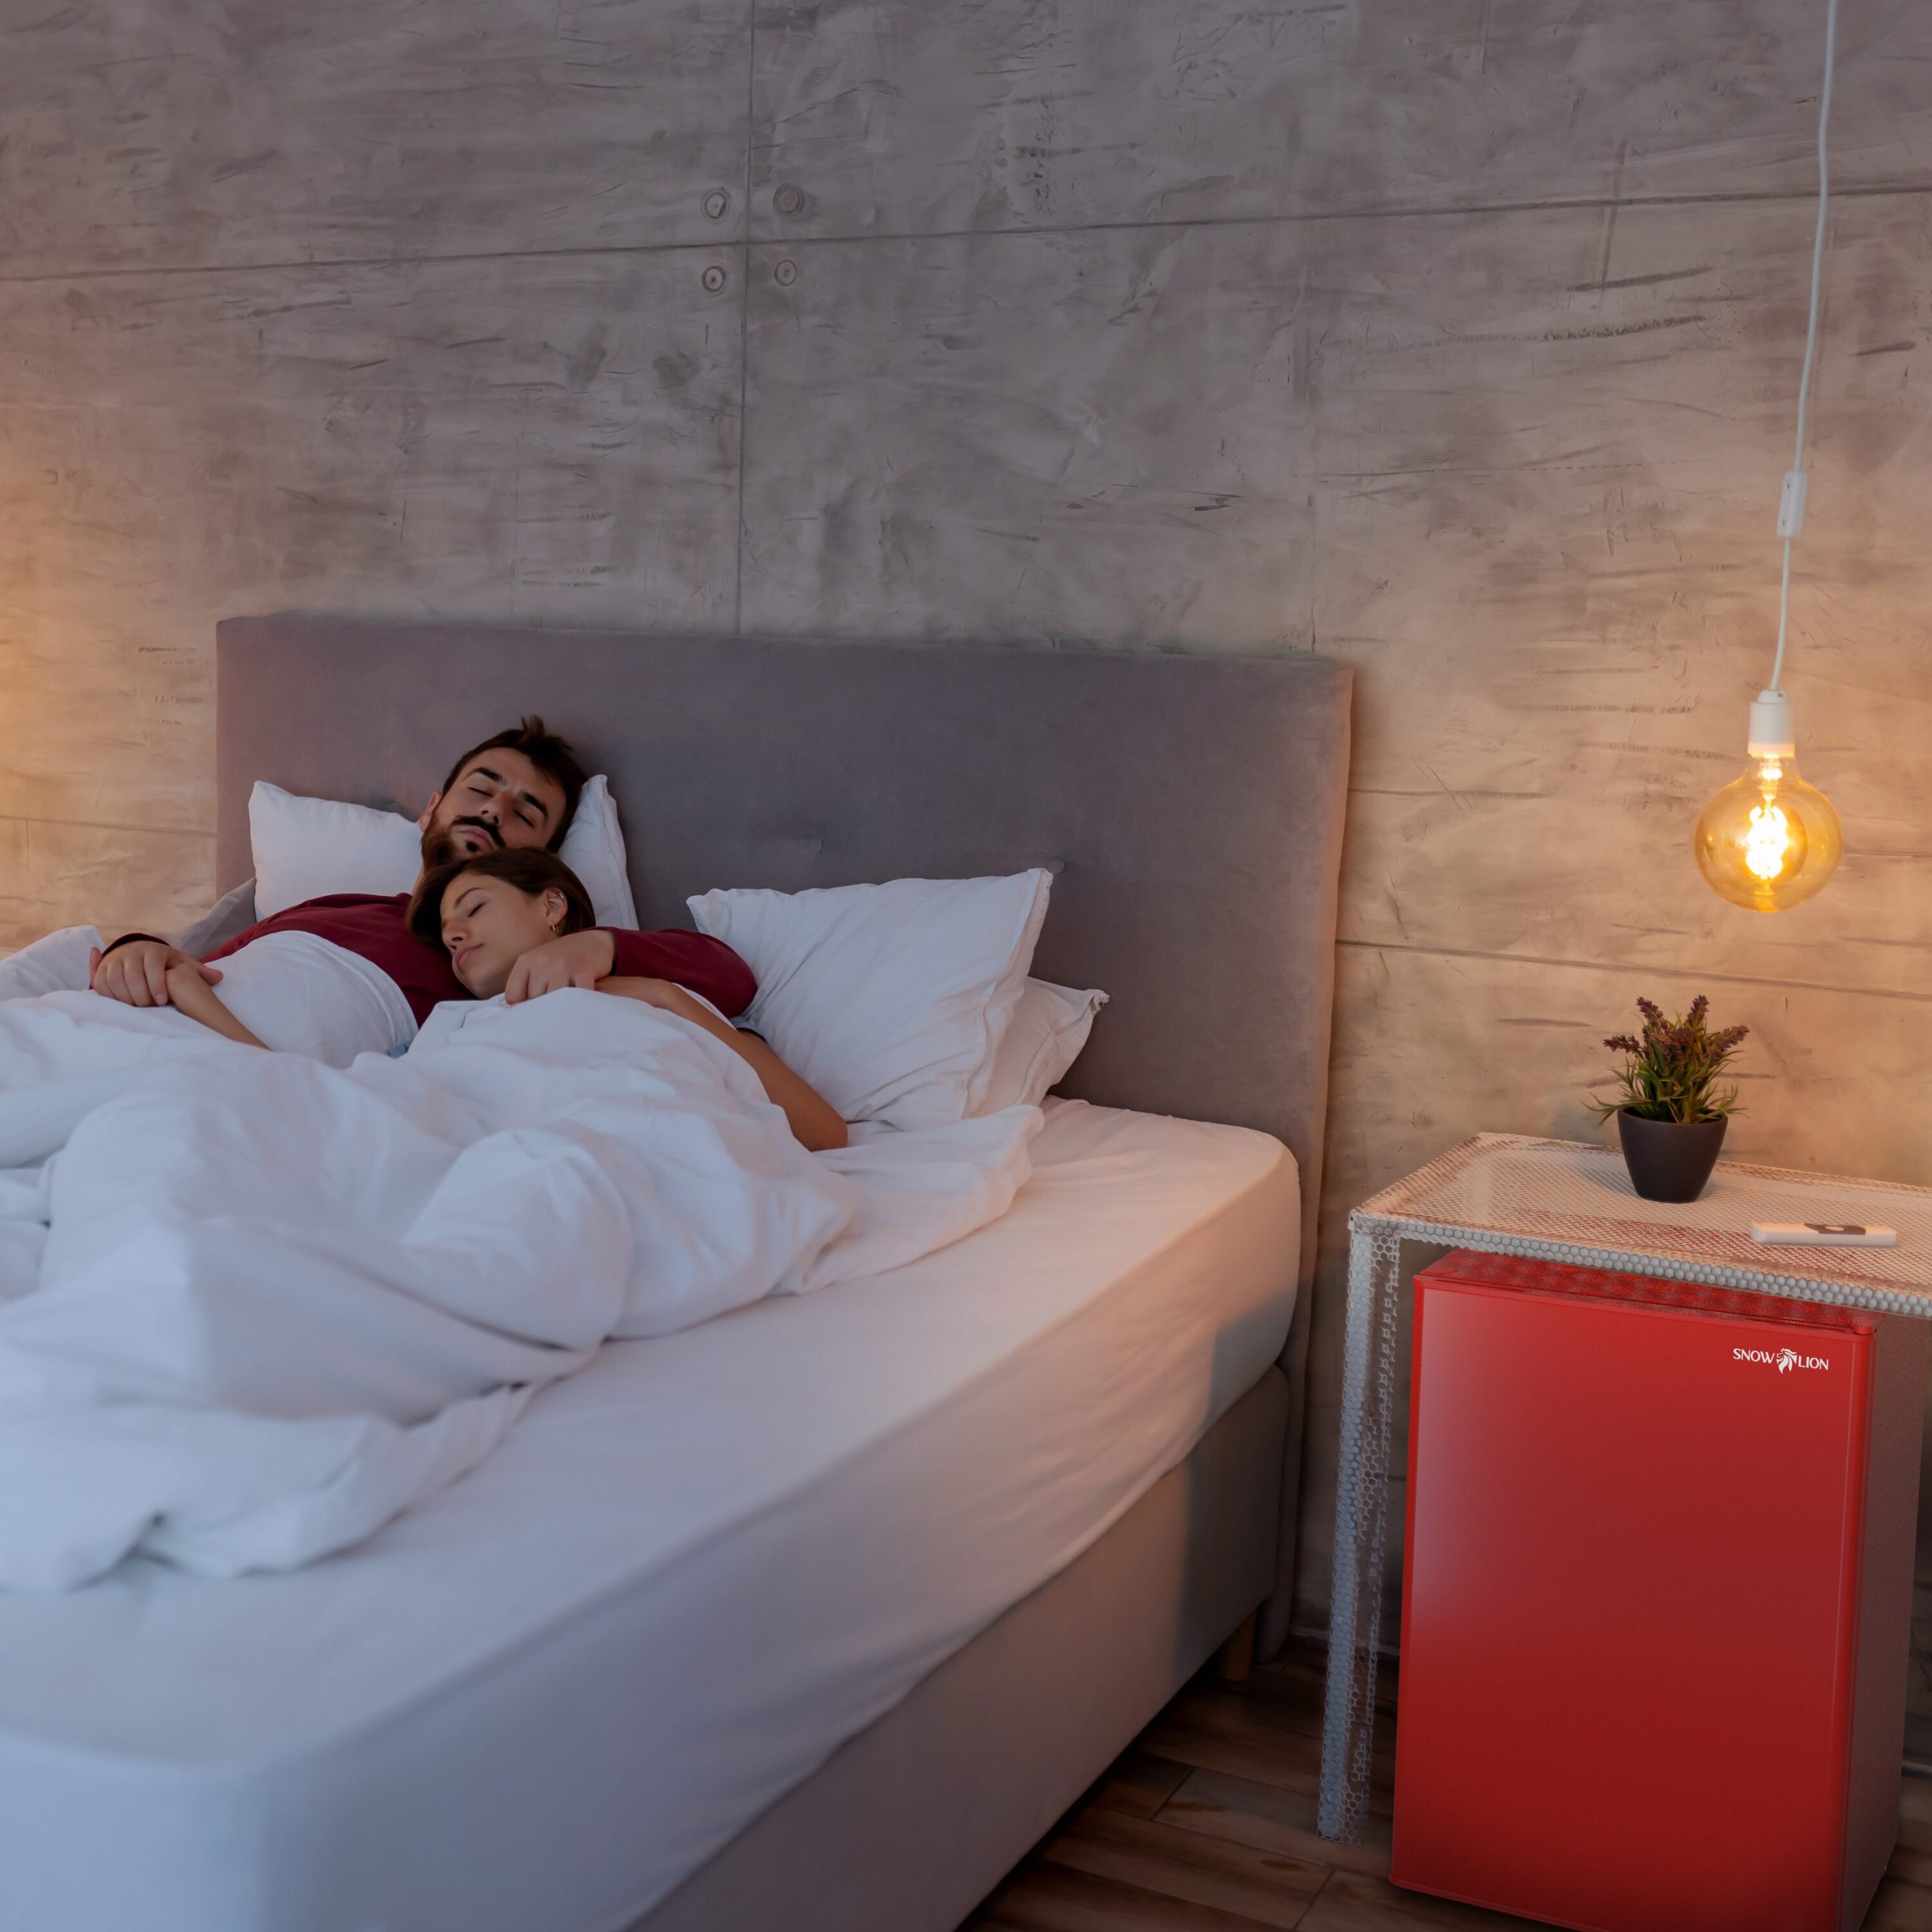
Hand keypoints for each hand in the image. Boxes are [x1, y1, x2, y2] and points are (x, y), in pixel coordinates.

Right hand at [89, 940, 221, 1007]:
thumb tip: (218, 977)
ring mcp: (114, 960)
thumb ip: (198, 971)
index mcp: (153, 950)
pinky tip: (122, 1004)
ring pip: (115, 980)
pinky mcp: (102, 969)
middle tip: (150, 1007)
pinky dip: (110, 996)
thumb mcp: (181, 963)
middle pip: (132, 976)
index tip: (162, 1001)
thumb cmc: (164, 963)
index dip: (157, 985)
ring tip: (138, 1008)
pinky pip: (101, 984)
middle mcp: (131, 952)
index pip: (153, 967)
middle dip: (141, 995)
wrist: (138, 952)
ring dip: (126, 997)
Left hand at [504, 929, 615, 1004]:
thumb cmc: (562, 961)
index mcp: (526, 961)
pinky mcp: (584, 970)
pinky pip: (576, 997)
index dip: (522, 1007)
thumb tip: (515, 1013)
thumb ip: (525, 985)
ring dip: (560, 1010)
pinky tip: (580, 1006)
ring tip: (565, 1012)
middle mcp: (542, 961)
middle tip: (553, 1011)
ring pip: (553, 1002)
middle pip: (534, 1001)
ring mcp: (563, 965)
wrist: (593, 942)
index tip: (535, 1008)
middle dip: (544, 1009)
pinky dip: (578, 1005)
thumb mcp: (538, 966)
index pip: (513, 996)